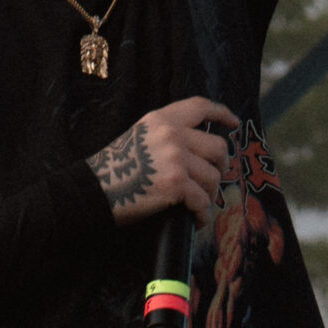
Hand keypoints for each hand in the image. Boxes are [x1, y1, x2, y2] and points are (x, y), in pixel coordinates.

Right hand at [88, 98, 242, 223]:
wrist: (93, 190)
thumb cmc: (114, 169)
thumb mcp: (139, 136)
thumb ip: (166, 134)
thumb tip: (197, 146)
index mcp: (161, 119)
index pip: (200, 107)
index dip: (221, 114)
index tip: (234, 123)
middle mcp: (172, 134)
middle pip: (217, 146)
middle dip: (221, 165)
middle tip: (214, 177)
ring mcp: (175, 158)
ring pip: (213, 177)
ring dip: (209, 194)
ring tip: (198, 203)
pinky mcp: (176, 184)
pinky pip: (203, 201)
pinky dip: (202, 214)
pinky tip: (195, 220)